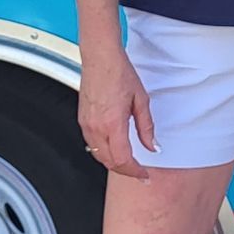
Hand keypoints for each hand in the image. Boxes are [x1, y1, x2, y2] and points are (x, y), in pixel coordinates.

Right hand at [78, 47, 155, 180]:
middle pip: (110, 162)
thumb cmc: (119, 73)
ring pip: (99, 156)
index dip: (135, 172)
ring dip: (114, 163)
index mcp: (112, 123)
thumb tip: (152, 146)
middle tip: (140, 173)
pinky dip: (104, 153)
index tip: (144, 175)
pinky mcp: (81, 121)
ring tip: (130, 164)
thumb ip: (146, 127)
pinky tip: (114, 150)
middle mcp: (96, 127)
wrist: (100, 58)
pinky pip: (92, 145)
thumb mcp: (141, 100)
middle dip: (126, 171)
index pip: (123, 160)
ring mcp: (86, 125)